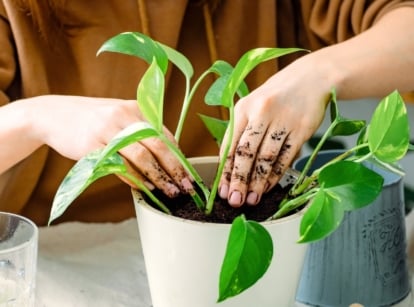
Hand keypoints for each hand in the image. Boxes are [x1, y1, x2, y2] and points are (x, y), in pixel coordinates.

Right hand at [23, 95, 191, 196]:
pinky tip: (143, 188)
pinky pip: (118, 166)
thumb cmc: (94, 120)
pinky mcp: (92, 145)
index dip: (179, 156)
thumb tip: (168, 158)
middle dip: (175, 169)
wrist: (54, 114)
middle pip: (157, 145)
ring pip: (140, 157)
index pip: (165, 134)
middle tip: (186, 187)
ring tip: (169, 192)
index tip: (189, 174)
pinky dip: (133, 178)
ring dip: (157, 178)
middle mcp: (124, 115)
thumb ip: (142, 133)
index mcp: (136, 108)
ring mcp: (107, 130)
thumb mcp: (120, 117)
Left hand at [218, 54, 331, 206]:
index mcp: (243, 108)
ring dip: (257, 182)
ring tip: (251, 199)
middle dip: (239, 180)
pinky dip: (275, 174)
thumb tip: (229, 166)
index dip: (225, 170)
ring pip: (266, 158)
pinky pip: (286, 157)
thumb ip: (241, 132)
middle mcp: (261, 113)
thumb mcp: (253, 106)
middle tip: (234, 201)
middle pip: (246, 153)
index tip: (222, 190)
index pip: (230, 145)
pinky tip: (268, 187)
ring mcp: (283, 121)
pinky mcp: (302, 129)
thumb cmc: (277, 96)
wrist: (312, 78)